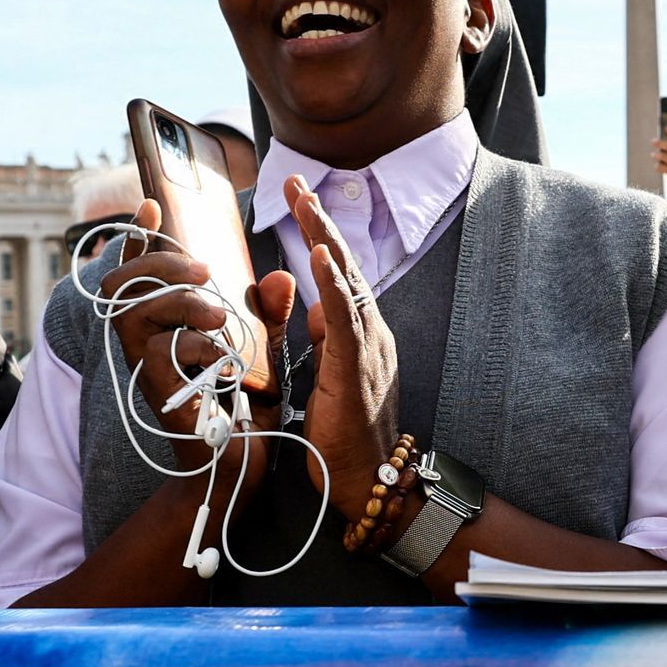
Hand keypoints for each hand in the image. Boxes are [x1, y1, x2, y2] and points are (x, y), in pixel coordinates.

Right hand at [106, 200, 262, 437]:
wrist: (239, 472)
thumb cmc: (245, 414)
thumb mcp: (264, 355)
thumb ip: (268, 316)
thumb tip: (280, 276)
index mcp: (164, 329)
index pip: (137, 273)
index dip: (139, 238)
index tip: (152, 206)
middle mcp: (146, 346)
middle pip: (120, 285)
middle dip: (158, 265)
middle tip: (203, 272)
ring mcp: (148, 372)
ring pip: (134, 315)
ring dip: (178, 304)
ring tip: (220, 317)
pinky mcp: (160, 397)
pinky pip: (160, 355)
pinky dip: (195, 348)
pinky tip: (225, 362)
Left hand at [279, 175, 402, 517]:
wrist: (370, 484)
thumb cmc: (345, 438)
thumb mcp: (326, 376)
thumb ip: (320, 340)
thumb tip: (313, 305)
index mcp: (359, 334)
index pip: (337, 273)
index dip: (317, 235)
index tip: (297, 199)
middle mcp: (370, 333)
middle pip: (344, 265)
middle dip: (319, 222)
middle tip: (296, 182)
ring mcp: (368, 348)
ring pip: (346, 282)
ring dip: (324, 239)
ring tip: (305, 203)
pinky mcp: (356, 369)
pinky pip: (345, 318)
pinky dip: (333, 284)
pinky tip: (322, 255)